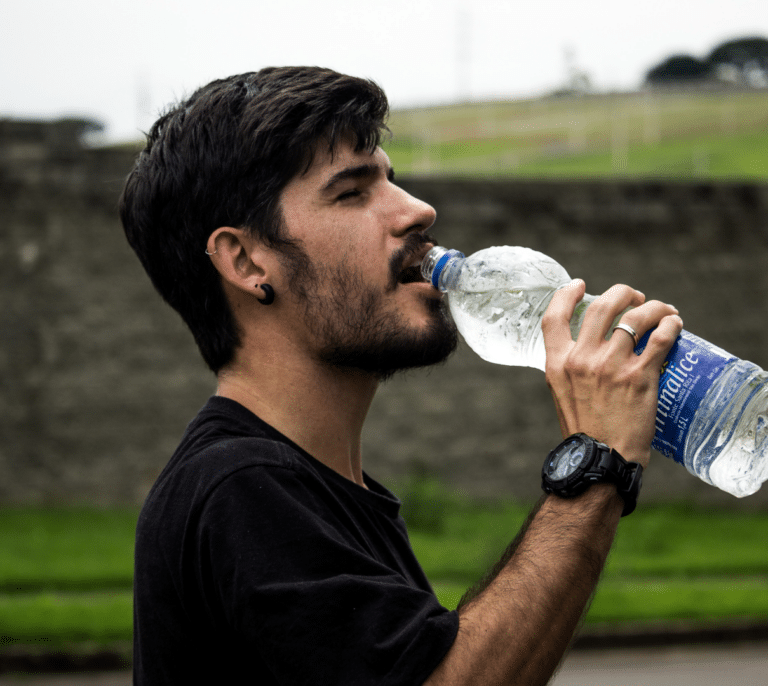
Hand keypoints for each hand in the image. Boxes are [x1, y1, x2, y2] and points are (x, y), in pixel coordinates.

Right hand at [542, 280, 682, 466]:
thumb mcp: (562, 394)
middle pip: (602, 306)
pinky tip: (675, 324)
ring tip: (662, 310)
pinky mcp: (640, 376)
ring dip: (653, 307)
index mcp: (557, 364)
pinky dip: (670, 325)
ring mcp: (611, 366)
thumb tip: (589, 350)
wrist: (601, 460)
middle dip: (622, 293)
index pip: (553, 317)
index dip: (565, 294)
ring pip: (636, 316)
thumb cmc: (584, 432)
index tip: (578, 285)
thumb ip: (571, 369)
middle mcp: (582, 360)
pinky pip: (660, 337)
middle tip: (634, 298)